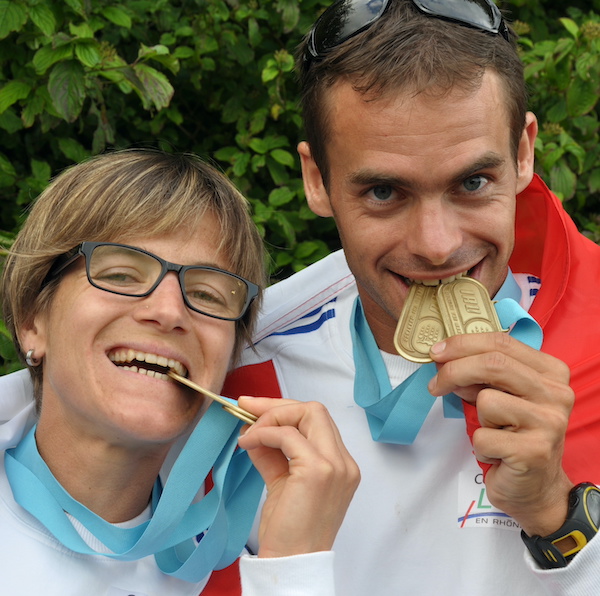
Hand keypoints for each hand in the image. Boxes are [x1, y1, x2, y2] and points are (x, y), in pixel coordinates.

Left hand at [237, 397, 359, 557]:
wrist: (292, 564)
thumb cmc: (288, 531)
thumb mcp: (281, 482)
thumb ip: (272, 453)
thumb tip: (253, 428)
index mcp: (341, 465)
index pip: (317, 420)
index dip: (285, 409)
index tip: (255, 409)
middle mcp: (344, 462)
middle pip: (315, 409)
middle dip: (277, 405)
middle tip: (247, 408)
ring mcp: (335, 466)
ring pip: (307, 413)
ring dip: (270, 417)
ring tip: (248, 433)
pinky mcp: (318, 471)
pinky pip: (288, 435)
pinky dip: (266, 432)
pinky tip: (249, 443)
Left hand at [427, 332, 573, 535]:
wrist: (535, 487)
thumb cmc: (513, 436)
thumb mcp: (499, 396)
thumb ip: (480, 375)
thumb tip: (443, 358)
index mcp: (550, 372)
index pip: (502, 343)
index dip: (463, 343)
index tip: (436, 352)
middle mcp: (556, 393)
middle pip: (493, 364)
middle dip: (454, 371)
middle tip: (434, 384)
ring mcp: (549, 422)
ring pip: (487, 400)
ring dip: (477, 419)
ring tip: (492, 432)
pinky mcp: (535, 451)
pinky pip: (483, 436)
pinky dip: (480, 446)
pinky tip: (496, 455)